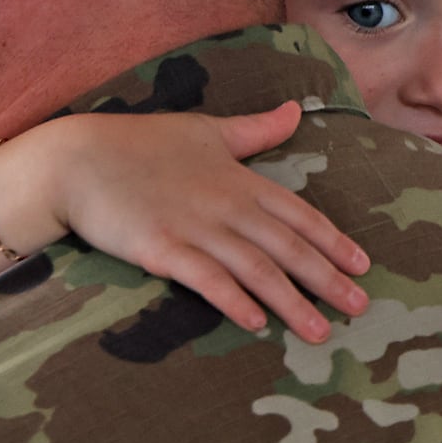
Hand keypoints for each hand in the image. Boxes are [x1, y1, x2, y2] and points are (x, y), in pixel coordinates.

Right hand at [51, 103, 369, 342]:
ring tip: (320, 331)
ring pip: (255, 268)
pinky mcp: (161, 249)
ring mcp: (194, 227)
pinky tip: (256, 323)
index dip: (332, 240)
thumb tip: (294, 111)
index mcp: (239, 177)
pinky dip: (234, 300)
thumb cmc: (141, 143)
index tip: (363, 265)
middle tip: (361, 308)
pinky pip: (205, 278)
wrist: (77, 158)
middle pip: (286, 246)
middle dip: (327, 278)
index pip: (298, 212)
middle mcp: (225, 203)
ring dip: (291, 301)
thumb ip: (255, 130)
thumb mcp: (206, 130)